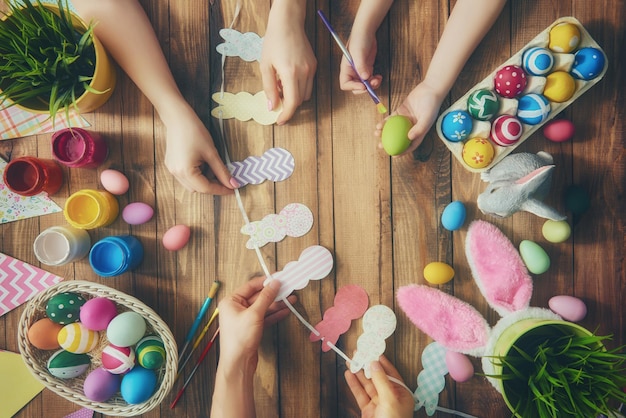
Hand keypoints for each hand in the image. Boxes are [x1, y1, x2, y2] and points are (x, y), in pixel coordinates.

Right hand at [161, 100, 235, 194]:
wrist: (177, 117)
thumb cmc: (195, 132)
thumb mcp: (212, 153)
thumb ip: (222, 171)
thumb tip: (233, 184)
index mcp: (186, 172)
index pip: (206, 188)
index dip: (221, 189)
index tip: (233, 189)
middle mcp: (176, 174)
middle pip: (198, 189)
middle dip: (212, 185)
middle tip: (225, 178)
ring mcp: (172, 170)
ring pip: (191, 184)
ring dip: (204, 180)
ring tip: (211, 165)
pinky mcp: (171, 165)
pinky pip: (186, 177)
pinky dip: (196, 175)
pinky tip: (202, 162)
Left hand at [217, 276, 294, 368]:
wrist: (238, 363)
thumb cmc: (239, 339)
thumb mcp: (254, 314)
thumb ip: (266, 297)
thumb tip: (274, 284)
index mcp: (231, 301)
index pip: (250, 286)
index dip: (265, 282)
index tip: (278, 278)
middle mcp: (236, 308)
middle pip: (258, 296)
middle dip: (274, 294)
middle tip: (287, 288)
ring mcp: (244, 318)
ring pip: (263, 307)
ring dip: (277, 304)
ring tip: (291, 299)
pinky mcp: (251, 327)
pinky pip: (264, 317)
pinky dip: (274, 314)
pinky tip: (285, 310)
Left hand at [261, 5, 316, 124]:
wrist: (288, 23)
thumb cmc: (273, 42)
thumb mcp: (265, 65)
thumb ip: (269, 88)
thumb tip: (272, 106)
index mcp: (290, 73)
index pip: (292, 102)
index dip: (287, 114)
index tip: (280, 121)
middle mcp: (304, 73)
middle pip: (300, 100)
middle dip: (289, 104)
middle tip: (276, 98)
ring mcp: (311, 69)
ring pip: (306, 94)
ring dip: (295, 96)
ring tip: (281, 84)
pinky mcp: (314, 65)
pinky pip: (309, 84)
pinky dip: (299, 87)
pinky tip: (288, 77)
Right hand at [339, 33, 381, 92]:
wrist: (366, 32)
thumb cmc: (359, 39)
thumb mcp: (359, 53)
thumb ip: (361, 66)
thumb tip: (365, 78)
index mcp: (346, 69)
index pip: (345, 84)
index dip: (353, 87)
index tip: (363, 85)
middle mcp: (352, 72)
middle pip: (356, 87)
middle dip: (364, 88)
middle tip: (372, 84)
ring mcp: (360, 71)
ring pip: (365, 84)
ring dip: (372, 85)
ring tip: (377, 79)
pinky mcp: (367, 69)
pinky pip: (370, 80)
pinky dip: (375, 81)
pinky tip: (379, 77)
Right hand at [345, 356, 414, 417]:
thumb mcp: (389, 399)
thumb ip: (381, 380)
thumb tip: (374, 363)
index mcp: (402, 393)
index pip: (391, 373)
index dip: (381, 361)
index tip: (373, 350)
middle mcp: (391, 397)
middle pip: (377, 377)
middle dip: (367, 365)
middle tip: (358, 353)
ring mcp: (379, 404)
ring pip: (367, 385)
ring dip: (358, 373)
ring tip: (350, 361)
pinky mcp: (368, 410)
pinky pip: (360, 394)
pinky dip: (354, 384)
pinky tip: (349, 375)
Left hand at [375, 81, 444, 154]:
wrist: (430, 89)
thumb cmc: (432, 104)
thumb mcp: (427, 118)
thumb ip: (419, 128)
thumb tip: (409, 138)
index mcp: (419, 132)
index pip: (410, 145)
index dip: (402, 152)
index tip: (393, 155)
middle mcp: (412, 127)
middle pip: (399, 138)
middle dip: (389, 143)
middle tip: (380, 146)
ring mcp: (406, 119)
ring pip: (393, 128)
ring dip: (384, 132)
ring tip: (376, 134)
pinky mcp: (401, 111)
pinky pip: (392, 118)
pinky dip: (385, 122)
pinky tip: (379, 125)